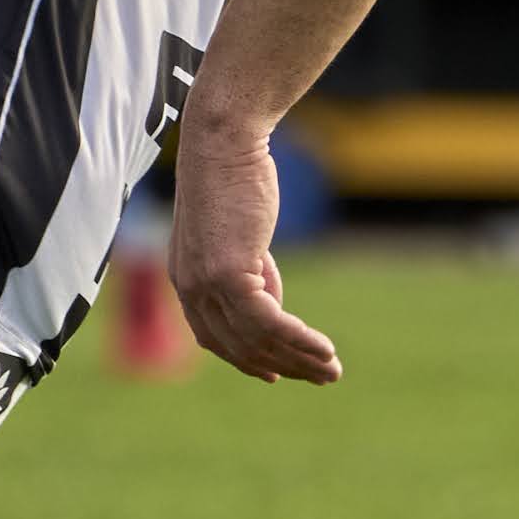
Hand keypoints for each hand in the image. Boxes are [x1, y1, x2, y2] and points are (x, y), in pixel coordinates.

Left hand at [167, 111, 338, 384]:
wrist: (224, 141)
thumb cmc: (233, 177)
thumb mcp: (238, 232)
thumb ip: (249, 268)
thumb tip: (271, 300)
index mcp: (186, 279)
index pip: (214, 338)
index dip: (245, 360)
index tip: (273, 374)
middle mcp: (190, 288)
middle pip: (238, 346)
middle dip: (283, 366)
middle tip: (321, 377)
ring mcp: (206, 283)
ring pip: (256, 340)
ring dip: (299, 359)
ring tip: (332, 371)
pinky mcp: (229, 274)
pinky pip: (269, 322)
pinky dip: (298, 340)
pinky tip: (324, 348)